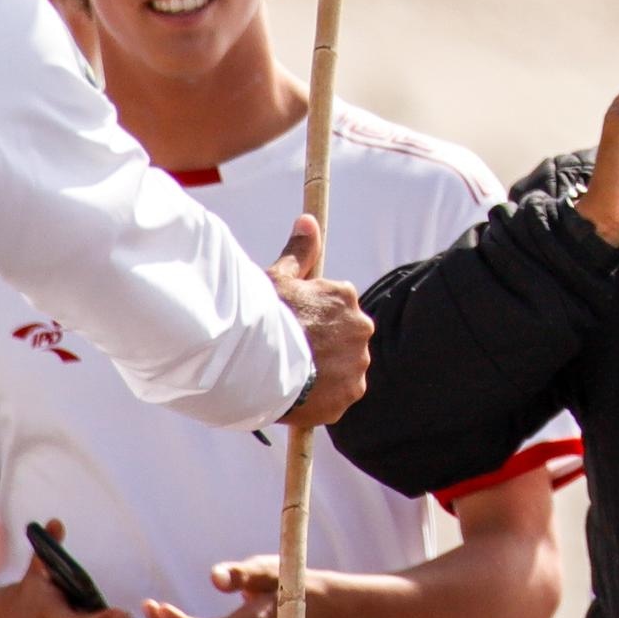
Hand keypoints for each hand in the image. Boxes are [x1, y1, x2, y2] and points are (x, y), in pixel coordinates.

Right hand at [270, 216, 370, 427]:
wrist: (258, 365)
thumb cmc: (265, 318)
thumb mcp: (278, 278)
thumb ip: (299, 252)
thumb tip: (309, 220)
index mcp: (345, 296)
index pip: (335, 308)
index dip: (312, 321)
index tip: (295, 329)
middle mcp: (360, 327)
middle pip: (344, 338)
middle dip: (324, 345)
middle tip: (293, 353)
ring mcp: (357, 363)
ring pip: (344, 367)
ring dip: (326, 372)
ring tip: (294, 375)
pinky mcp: (349, 394)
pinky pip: (340, 396)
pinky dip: (323, 397)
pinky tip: (300, 393)